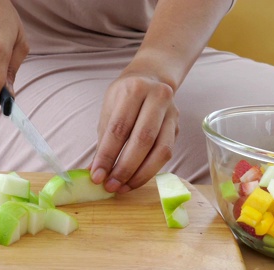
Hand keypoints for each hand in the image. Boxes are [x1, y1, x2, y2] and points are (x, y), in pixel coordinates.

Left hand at [89, 71, 179, 193]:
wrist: (151, 78)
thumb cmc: (125, 96)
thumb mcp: (109, 110)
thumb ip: (104, 141)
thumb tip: (95, 172)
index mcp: (134, 89)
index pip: (119, 128)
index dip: (107, 155)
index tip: (97, 176)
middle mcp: (158, 98)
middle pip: (142, 139)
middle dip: (125, 168)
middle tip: (110, 186)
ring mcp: (172, 113)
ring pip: (160, 150)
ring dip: (140, 174)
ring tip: (122, 187)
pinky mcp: (178, 127)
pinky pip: (166, 153)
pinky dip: (149, 170)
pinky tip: (134, 180)